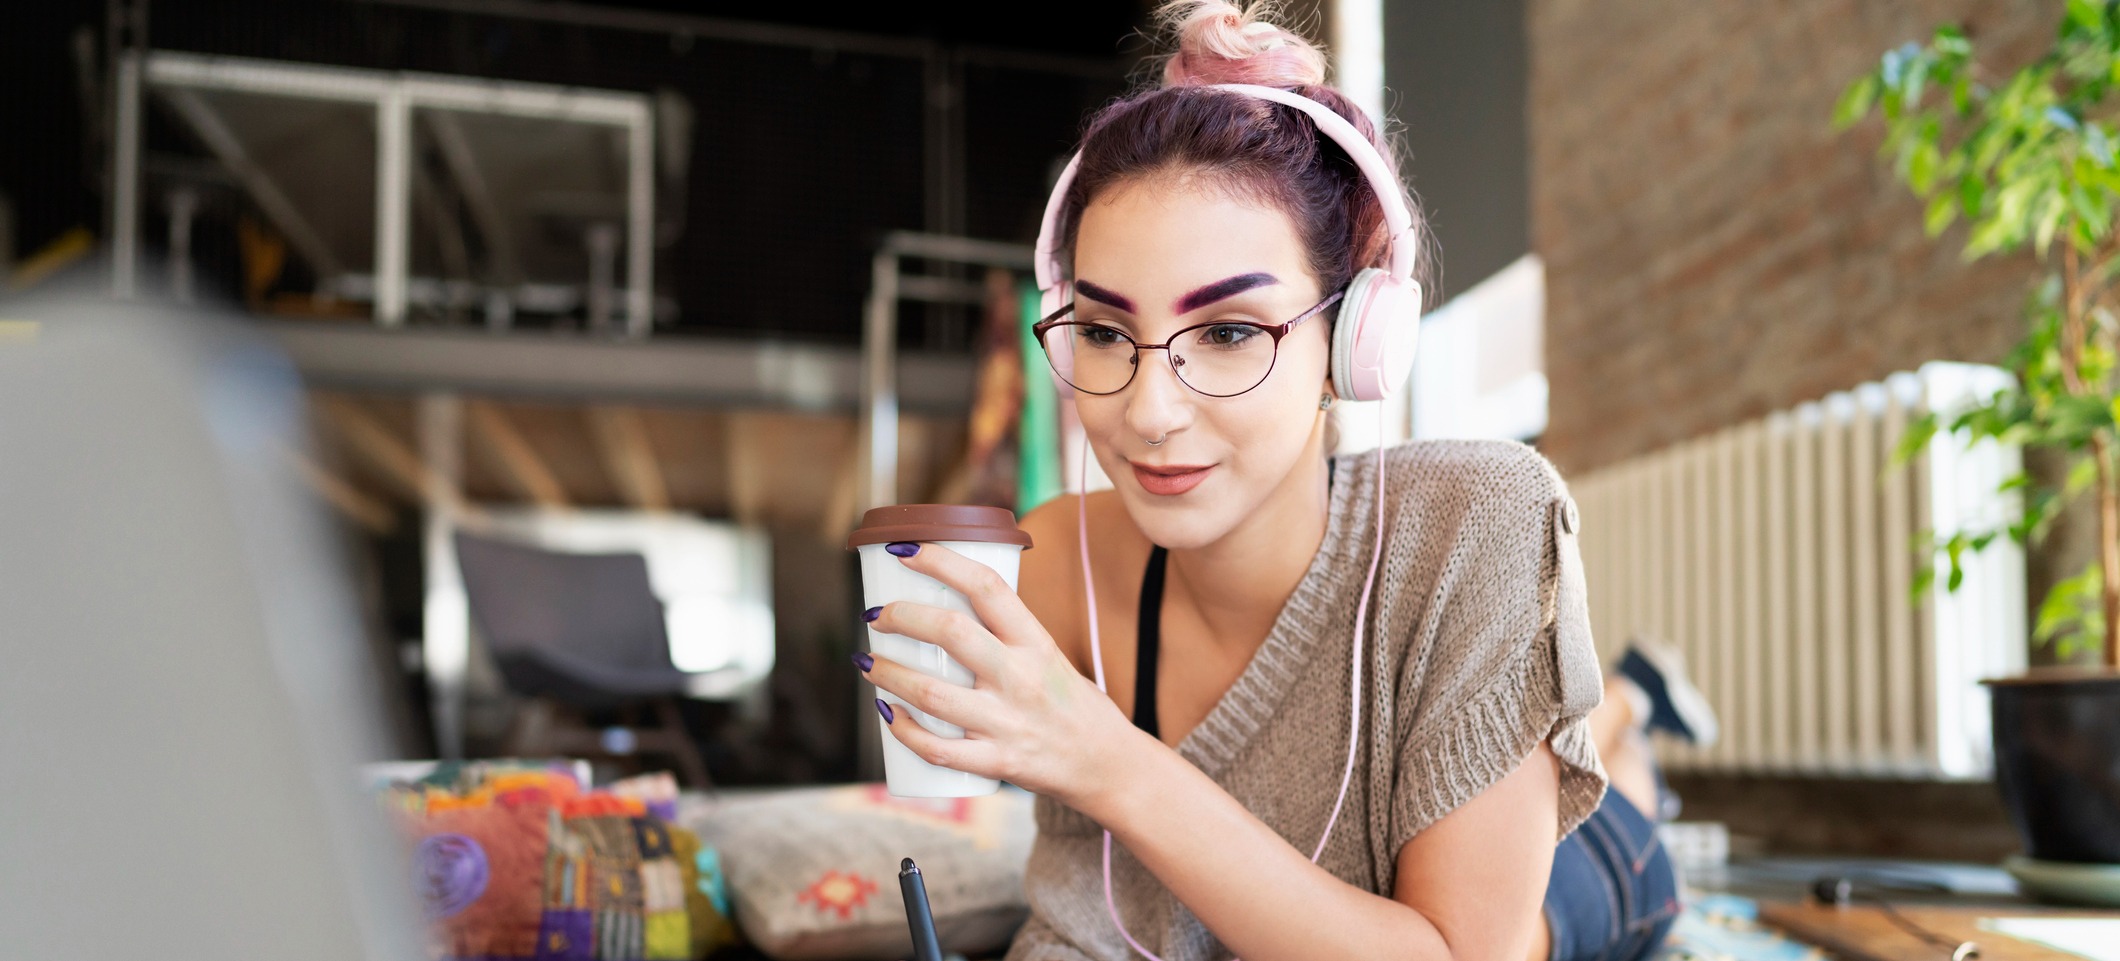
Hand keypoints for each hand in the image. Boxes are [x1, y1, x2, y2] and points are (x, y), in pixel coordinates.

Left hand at [858, 542, 1135, 807]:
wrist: (1108, 767)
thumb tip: (948, 605)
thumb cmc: (1074, 706)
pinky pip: (938, 749)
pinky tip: (887, 714)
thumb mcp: (1050, 658)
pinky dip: (904, 730)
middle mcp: (1022, 678)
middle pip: (950, 632)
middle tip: (876, 615)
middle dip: (901, 616)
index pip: (986, 586)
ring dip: (888, 673)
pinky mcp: (998, 762)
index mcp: (1036, 643)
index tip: (904, 551)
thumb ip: (1007, 636)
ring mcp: (1008, 722)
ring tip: (867, 662)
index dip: (940, 561)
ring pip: (931, 693)